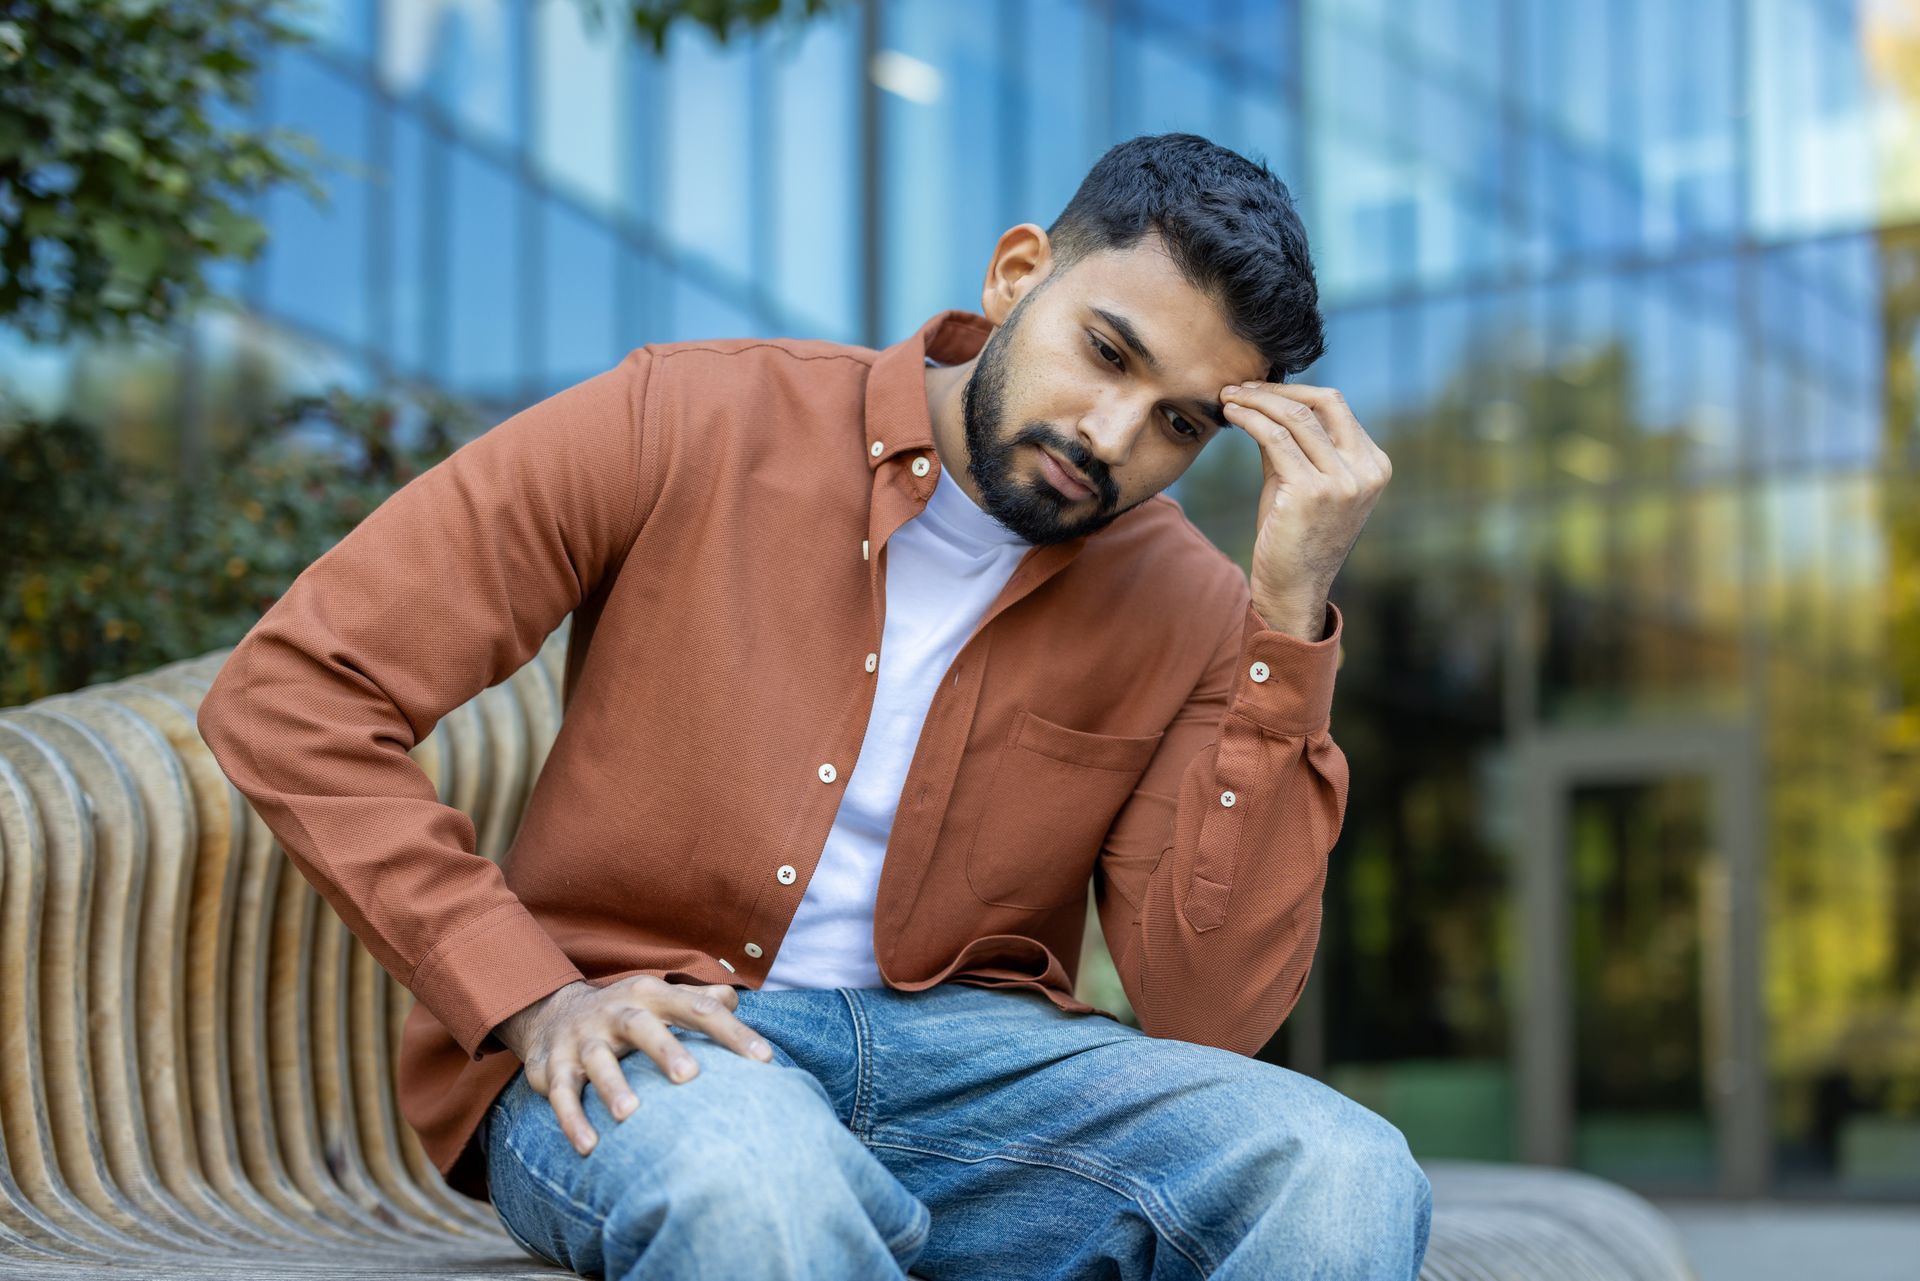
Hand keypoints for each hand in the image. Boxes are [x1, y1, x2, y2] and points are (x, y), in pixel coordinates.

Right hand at [495, 976, 774, 1155]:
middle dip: (665, 1048)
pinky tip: (588, 1146)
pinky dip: (572, 1119)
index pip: (697, 1009)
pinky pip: (561, 1093)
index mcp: (651, 995)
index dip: (731, 1032)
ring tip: (628, 1114)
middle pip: (642, 1026)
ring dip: (611, 1085)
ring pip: (597, 1060)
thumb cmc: (626, 1012)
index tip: (764, 1059)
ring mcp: (583, 1039)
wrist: (550, 1014)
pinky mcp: (554, 1067)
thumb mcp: (660, 998)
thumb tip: (737, 998)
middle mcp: (616, 1013)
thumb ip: (700, 999)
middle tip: (690, 1076)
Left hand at [1219, 381, 1390, 639]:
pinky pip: (1276, 440)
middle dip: (1276, 390)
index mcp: (1374, 465)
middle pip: (1323, 403)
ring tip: (1227, 397)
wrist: (1293, 589)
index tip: (1258, 389)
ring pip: (1296, 419)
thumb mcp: (1301, 482)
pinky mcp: (1312, 492)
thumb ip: (1294, 444)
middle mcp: (1367, 471)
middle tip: (1239, 386)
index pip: (1336, 407)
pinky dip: (1250, 420)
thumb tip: (1266, 400)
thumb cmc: (1294, 537)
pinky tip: (1231, 415)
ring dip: (1256, 401)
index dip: (1294, 392)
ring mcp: (1344, 482)